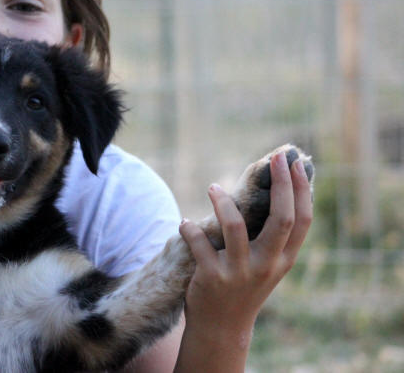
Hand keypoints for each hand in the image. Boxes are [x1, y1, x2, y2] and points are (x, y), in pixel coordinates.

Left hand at [179, 151, 312, 347]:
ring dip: (222, 202)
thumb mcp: (268, 265)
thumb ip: (273, 236)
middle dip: (280, 184)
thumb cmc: (245, 286)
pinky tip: (185, 224)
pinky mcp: (211, 277)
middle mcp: (267, 265)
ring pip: (234, 227)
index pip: (302, 220)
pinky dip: (189, 228)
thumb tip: (277, 190)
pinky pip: (199, 242)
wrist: (222, 328)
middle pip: (281, 219)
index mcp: (284, 259)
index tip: (295, 162)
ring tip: (212, 187)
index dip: (301, 190)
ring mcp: (239, 272)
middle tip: (275, 158)